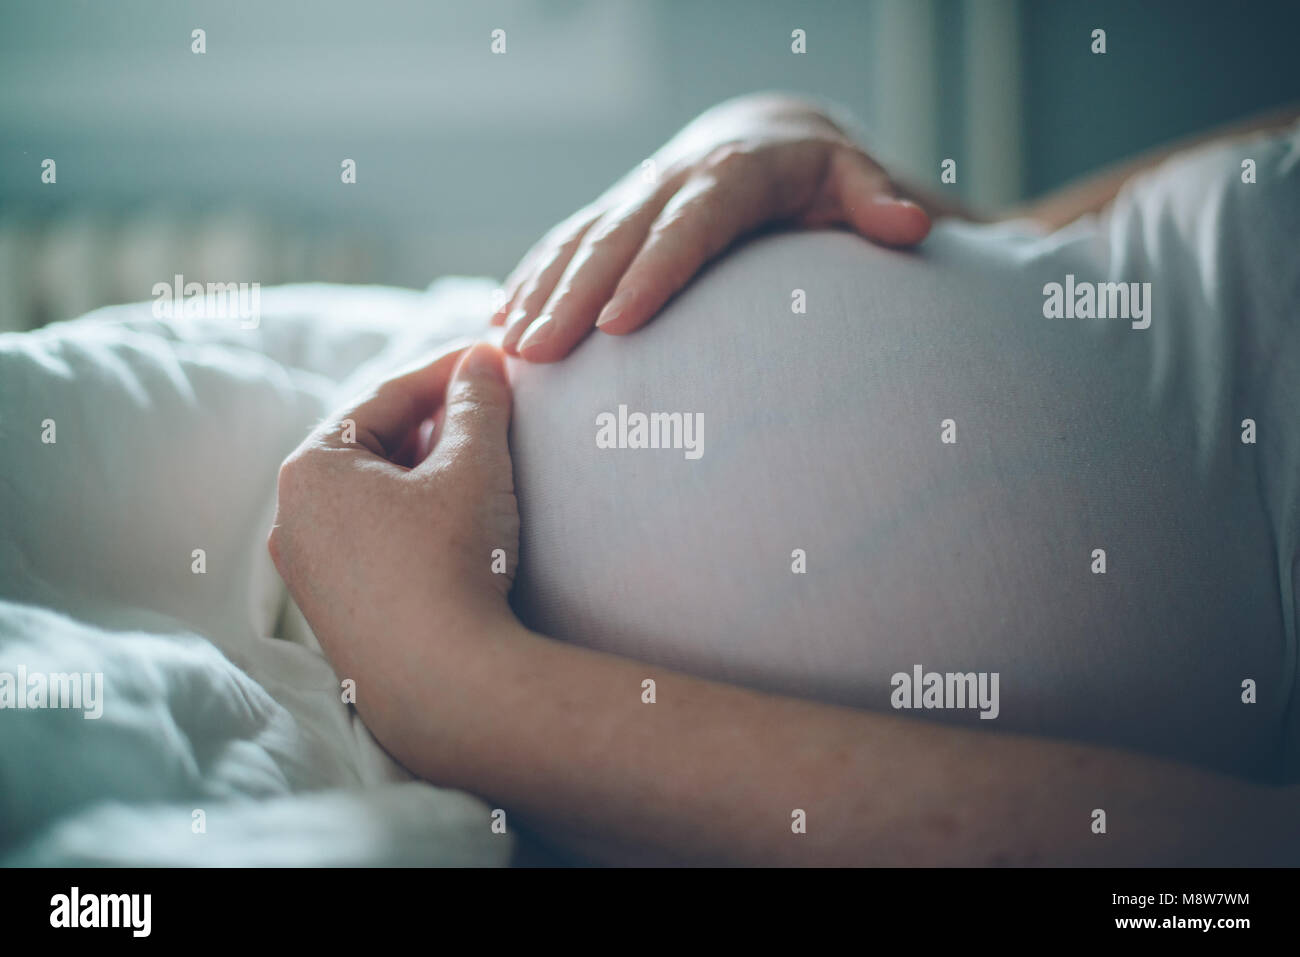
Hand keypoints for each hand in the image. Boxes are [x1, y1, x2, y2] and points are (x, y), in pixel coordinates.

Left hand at [267, 341, 520, 766]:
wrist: (445, 684)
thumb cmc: (452, 562)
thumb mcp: (474, 465)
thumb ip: (478, 402)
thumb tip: (482, 360)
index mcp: (311, 466)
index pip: (386, 396)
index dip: (447, 371)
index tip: (491, 357)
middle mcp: (292, 514)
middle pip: (373, 442)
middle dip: (434, 421)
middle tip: (492, 405)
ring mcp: (307, 567)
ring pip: (372, 492)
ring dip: (424, 469)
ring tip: (481, 458)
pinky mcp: (332, 607)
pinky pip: (371, 536)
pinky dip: (411, 514)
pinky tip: (454, 518)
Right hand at [492, 94, 930, 361]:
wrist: (762, 137)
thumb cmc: (816, 175)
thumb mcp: (852, 177)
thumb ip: (876, 201)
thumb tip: (912, 227)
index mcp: (728, 177)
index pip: (687, 227)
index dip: (651, 273)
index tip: (617, 324)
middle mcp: (670, 182)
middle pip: (615, 239)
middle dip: (571, 296)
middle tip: (537, 354)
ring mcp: (634, 197)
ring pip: (577, 242)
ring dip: (539, 293)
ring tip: (508, 349)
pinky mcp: (614, 212)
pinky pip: (563, 243)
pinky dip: (531, 279)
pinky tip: (502, 321)